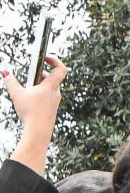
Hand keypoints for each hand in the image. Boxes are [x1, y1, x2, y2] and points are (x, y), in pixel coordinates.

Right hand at [2, 54, 66, 174]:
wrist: (38, 133)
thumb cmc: (30, 114)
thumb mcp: (17, 94)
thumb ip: (10, 81)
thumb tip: (5, 72)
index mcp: (51, 86)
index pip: (61, 68)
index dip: (55, 60)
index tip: (45, 58)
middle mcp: (56, 93)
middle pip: (51, 78)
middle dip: (40, 74)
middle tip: (30, 78)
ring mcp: (55, 102)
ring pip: (48, 88)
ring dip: (38, 86)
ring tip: (28, 91)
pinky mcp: (52, 110)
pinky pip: (47, 97)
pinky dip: (39, 95)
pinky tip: (30, 101)